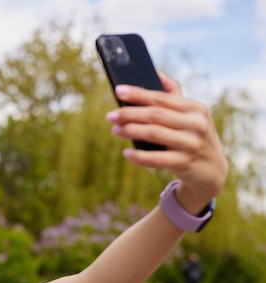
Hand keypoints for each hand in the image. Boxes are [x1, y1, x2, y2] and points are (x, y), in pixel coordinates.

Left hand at [106, 72, 227, 212]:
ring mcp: (192, 144)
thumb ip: (173, 95)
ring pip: (155, 134)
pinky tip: (127, 153)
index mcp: (195, 108)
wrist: (212, 170)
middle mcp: (196, 124)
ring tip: (115, 130)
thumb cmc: (193, 136)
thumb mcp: (190, 115)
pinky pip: (157, 159)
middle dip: (130, 114)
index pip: (161, 98)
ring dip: (131, 131)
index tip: (118, 91)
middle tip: (110, 115)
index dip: (138, 94)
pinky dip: (139, 156)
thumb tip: (155, 73)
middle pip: (156, 115)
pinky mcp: (185, 163)